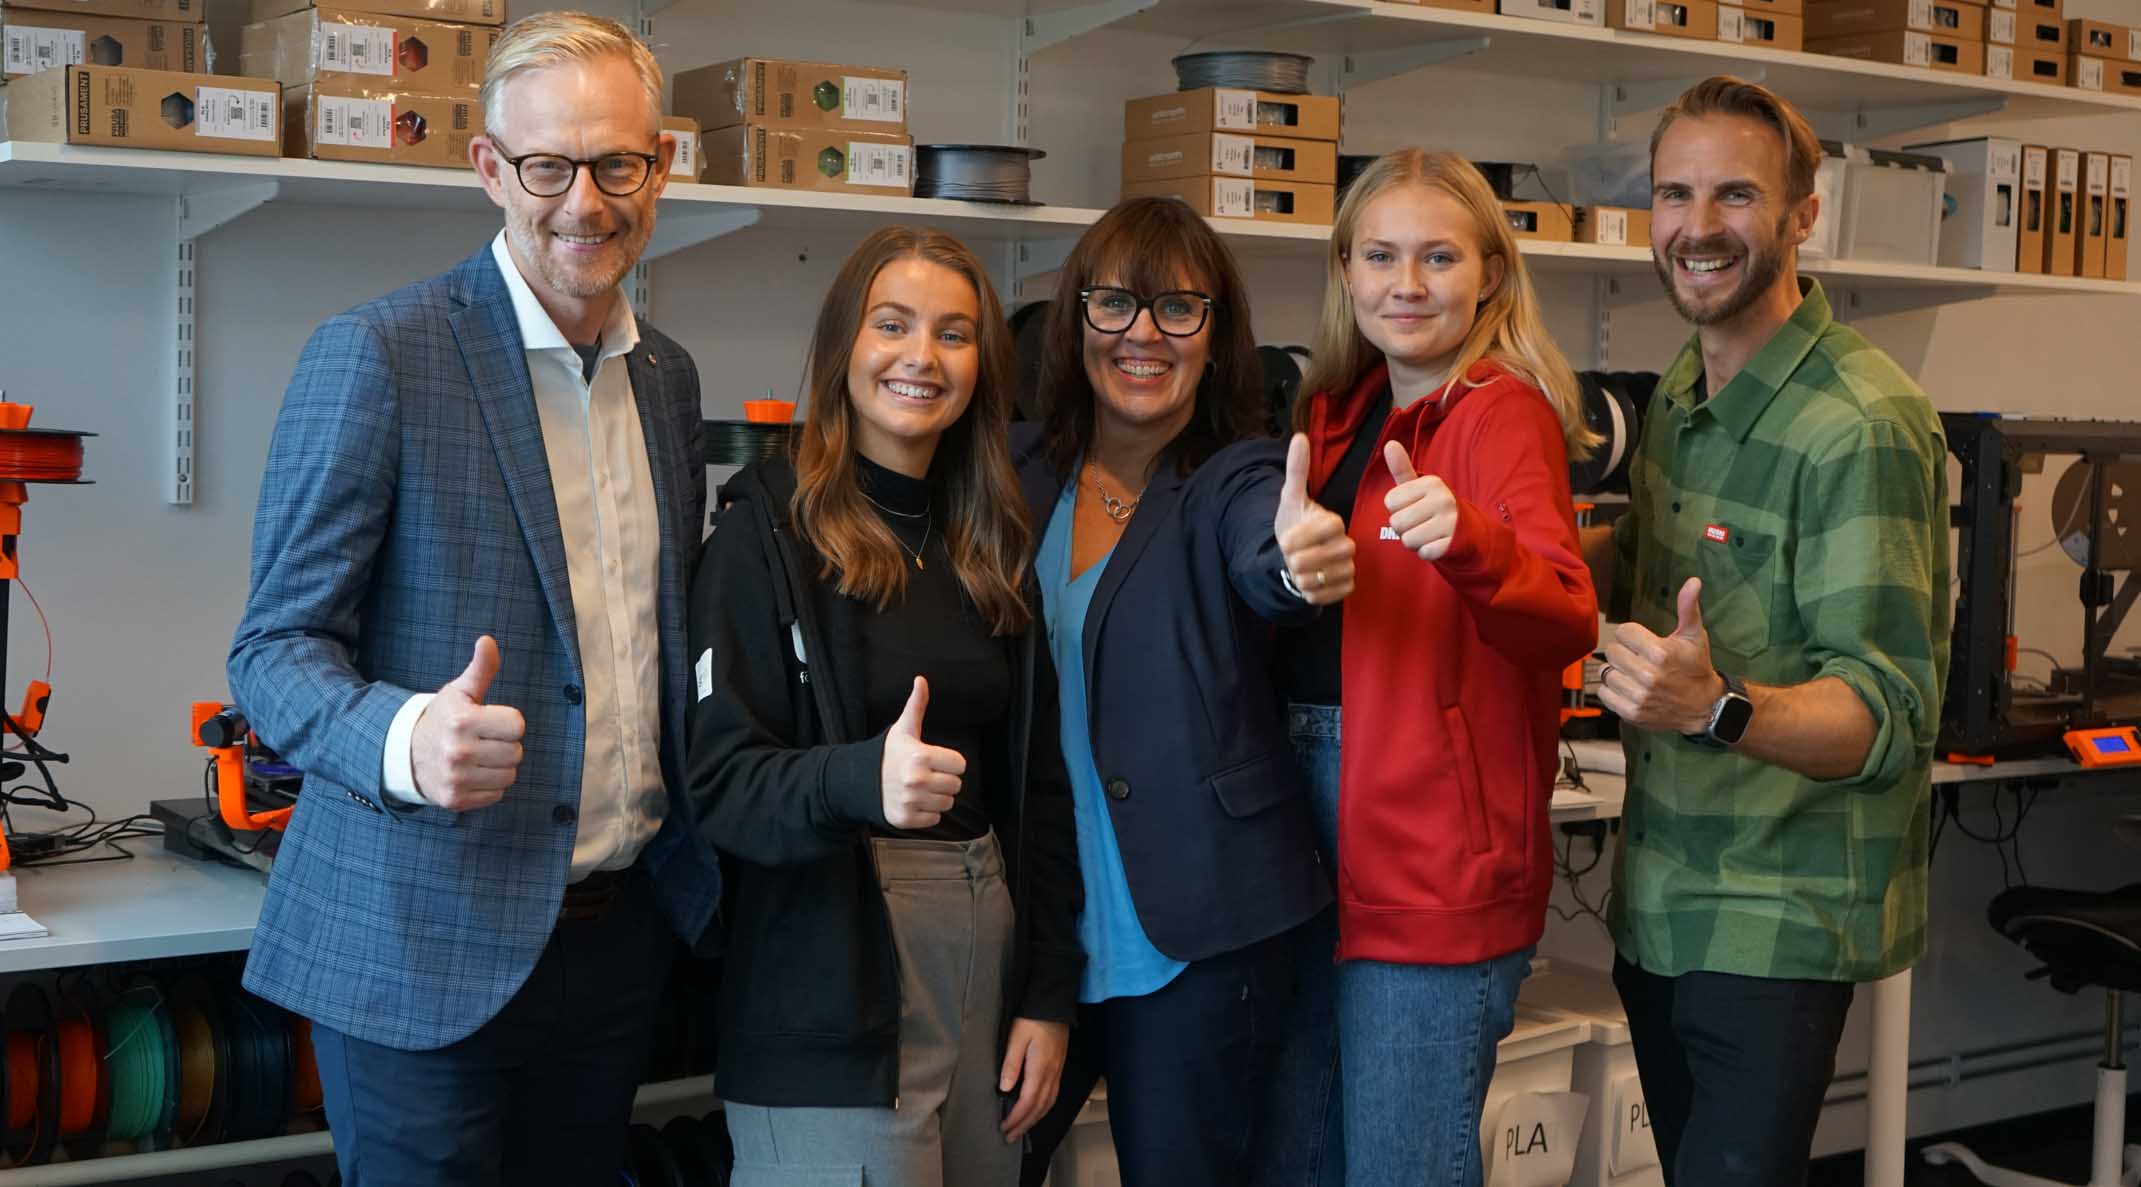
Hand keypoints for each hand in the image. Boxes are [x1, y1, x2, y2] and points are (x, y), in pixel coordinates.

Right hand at [410, 636, 525, 810]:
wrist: (408, 754)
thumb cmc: (444, 717)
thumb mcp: (460, 691)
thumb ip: (481, 668)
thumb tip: (487, 640)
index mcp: (462, 721)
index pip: (517, 725)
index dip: (508, 722)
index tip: (491, 720)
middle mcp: (457, 751)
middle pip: (516, 752)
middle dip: (505, 744)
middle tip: (484, 740)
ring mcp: (455, 778)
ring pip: (509, 775)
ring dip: (499, 766)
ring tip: (479, 757)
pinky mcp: (455, 800)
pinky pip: (497, 794)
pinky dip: (489, 785)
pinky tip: (472, 774)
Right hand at [881, 677, 966, 829]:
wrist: (859, 781)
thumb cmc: (887, 754)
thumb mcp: (903, 729)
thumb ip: (916, 705)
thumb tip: (921, 680)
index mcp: (921, 756)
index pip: (960, 765)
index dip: (950, 762)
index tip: (935, 761)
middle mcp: (917, 780)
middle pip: (956, 785)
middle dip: (944, 780)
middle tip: (927, 775)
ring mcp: (911, 801)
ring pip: (947, 803)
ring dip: (937, 798)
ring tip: (920, 789)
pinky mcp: (906, 819)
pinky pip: (935, 819)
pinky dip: (927, 813)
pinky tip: (914, 802)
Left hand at [998, 1017, 1068, 1141]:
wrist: (1054, 1005)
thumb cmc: (1031, 1019)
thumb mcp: (1016, 1038)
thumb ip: (1011, 1064)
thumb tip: (1005, 1089)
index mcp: (1040, 1069)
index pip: (1028, 1102)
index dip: (1016, 1118)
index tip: (1004, 1127)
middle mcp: (1051, 1074)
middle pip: (1039, 1108)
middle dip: (1024, 1124)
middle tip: (1010, 1136)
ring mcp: (1057, 1072)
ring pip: (1048, 1104)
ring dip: (1034, 1119)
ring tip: (1021, 1129)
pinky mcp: (1058, 1068)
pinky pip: (1053, 1095)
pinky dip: (1043, 1109)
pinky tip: (1036, 1111)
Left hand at [1275, 434, 1355, 604]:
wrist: (1295, 554)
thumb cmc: (1294, 524)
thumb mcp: (1290, 498)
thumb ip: (1296, 470)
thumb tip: (1299, 436)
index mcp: (1334, 522)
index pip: (1318, 532)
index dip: (1295, 539)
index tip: (1285, 541)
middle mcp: (1347, 545)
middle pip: (1317, 559)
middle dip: (1294, 560)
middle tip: (1291, 556)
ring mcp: (1349, 568)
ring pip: (1317, 580)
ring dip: (1299, 577)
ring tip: (1297, 569)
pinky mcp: (1347, 588)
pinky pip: (1322, 597)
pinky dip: (1307, 593)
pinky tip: (1306, 582)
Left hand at [1382, 441, 1457, 561]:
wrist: (1467, 531)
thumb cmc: (1434, 507)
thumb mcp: (1418, 487)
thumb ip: (1402, 468)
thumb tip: (1389, 444)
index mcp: (1431, 483)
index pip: (1389, 502)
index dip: (1397, 509)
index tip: (1414, 507)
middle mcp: (1443, 499)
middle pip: (1396, 522)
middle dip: (1404, 528)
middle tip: (1421, 523)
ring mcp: (1450, 522)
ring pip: (1408, 540)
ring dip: (1414, 542)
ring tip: (1429, 533)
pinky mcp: (1453, 544)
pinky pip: (1423, 553)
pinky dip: (1426, 552)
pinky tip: (1437, 544)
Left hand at [1597, 577, 1726, 734]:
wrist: (1704, 706)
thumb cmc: (1696, 667)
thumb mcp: (1694, 635)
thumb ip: (1688, 607)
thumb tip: (1693, 581)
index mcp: (1660, 652)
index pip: (1623, 632)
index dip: (1632, 635)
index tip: (1643, 642)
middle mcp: (1648, 675)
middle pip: (1612, 651)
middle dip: (1624, 652)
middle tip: (1639, 658)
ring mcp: (1639, 696)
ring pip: (1606, 672)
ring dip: (1617, 671)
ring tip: (1634, 673)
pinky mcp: (1631, 712)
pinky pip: (1604, 693)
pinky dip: (1612, 690)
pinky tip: (1629, 687)